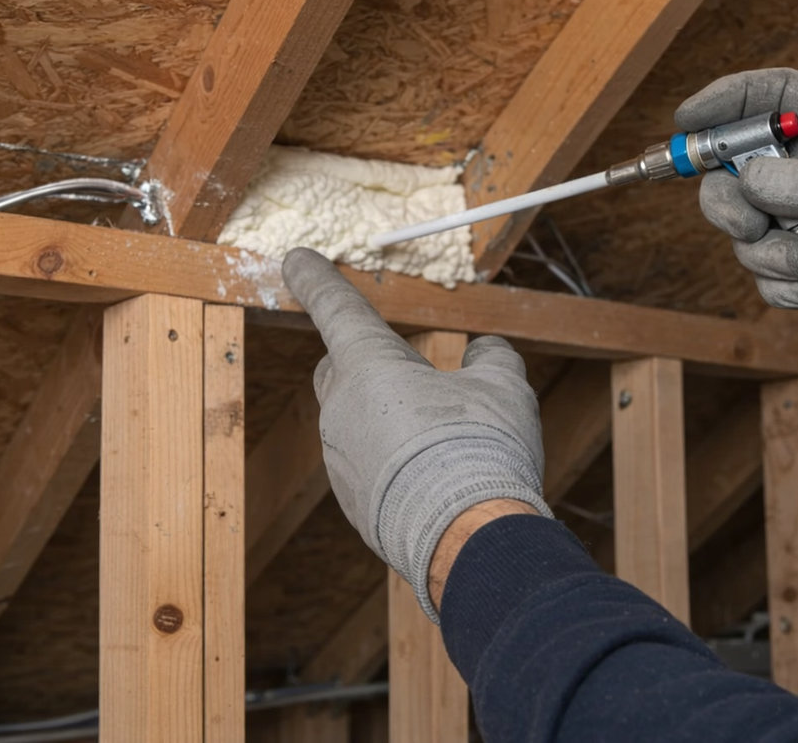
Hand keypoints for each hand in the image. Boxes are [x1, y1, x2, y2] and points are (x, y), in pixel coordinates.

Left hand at [281, 248, 552, 621]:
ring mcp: (341, 459)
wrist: (467, 538)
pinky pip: (366, 466)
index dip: (317, 279)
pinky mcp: (353, 503)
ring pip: (354, 420)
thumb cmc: (481, 447)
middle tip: (414, 371)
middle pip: (339, 369)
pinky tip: (435, 477)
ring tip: (442, 438)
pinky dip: (392, 461)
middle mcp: (341, 408)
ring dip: (386, 418)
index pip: (336, 307)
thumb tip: (487, 352)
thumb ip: (491, 360)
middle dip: (365, 363)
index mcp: (369, 365)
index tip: (294, 259)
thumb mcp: (503, 388)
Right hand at [680, 68, 797, 340]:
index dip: (726, 100)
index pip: (770, 97)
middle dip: (731, 201)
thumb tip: (746, 177)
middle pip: (736, 172)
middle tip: (749, 223)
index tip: (687, 118)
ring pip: (746, 232)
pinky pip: (768, 275)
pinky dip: (785, 286)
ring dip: (767, 253)